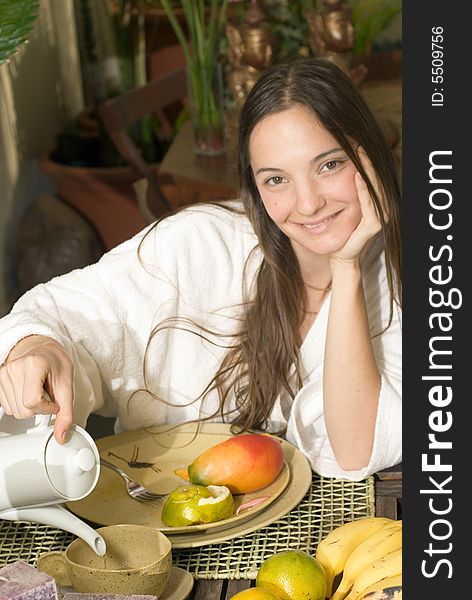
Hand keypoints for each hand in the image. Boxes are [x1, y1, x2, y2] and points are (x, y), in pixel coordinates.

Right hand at [0, 335, 73, 442]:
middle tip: (48, 396)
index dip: (47, 408)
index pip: (33, 402)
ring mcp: (4, 374)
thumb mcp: (67, 386)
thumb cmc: (55, 363)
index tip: (54, 402)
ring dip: (29, 407)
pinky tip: (28, 392)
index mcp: (33, 365)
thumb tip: (62, 435)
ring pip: (15, 411)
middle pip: (23, 410)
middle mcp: (14, 368)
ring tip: (38, 392)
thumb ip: (66, 412)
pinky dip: (20, 404)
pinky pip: (8, 406)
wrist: (43, 349)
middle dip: (39, 409)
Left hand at [330, 148, 382, 265]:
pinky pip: (369, 203)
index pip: (372, 178)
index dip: (366, 162)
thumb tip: (335, 171)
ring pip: (374, 188)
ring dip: (368, 170)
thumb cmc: (339, 231)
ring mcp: (379, 216)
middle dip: (368, 162)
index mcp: (374, 202)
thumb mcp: (341, 207)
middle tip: (360, 145)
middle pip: (376, 179)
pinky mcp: (373, 225)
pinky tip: (357, 176)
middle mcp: (381, 208)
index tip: (357, 145)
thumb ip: (344, 191)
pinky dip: (363, 189)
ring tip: (361, 154)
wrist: (339, 255)